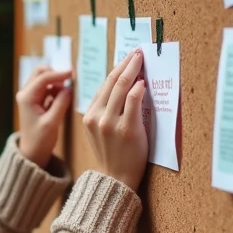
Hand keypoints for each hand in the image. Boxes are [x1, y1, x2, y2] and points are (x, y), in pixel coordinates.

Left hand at [15, 68, 73, 165]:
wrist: (32, 152)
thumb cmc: (40, 140)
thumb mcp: (52, 122)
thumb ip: (61, 103)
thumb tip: (69, 88)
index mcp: (27, 97)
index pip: (44, 78)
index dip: (59, 74)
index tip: (73, 73)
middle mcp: (26, 94)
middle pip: (40, 73)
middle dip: (55, 74)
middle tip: (69, 81)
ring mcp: (30, 96)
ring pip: (44, 79)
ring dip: (56, 82)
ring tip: (67, 93)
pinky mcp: (35, 101)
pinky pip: (46, 88)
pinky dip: (55, 89)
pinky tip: (63, 98)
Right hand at [83, 50, 148, 189]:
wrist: (115, 180)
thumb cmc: (112, 156)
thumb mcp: (99, 132)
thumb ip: (105, 112)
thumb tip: (124, 88)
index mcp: (88, 116)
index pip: (103, 85)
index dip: (117, 68)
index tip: (127, 58)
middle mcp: (96, 117)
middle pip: (112, 82)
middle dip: (126, 63)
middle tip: (137, 52)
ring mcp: (110, 123)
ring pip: (121, 87)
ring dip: (133, 70)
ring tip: (141, 60)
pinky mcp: (127, 129)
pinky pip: (133, 102)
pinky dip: (138, 89)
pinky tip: (144, 82)